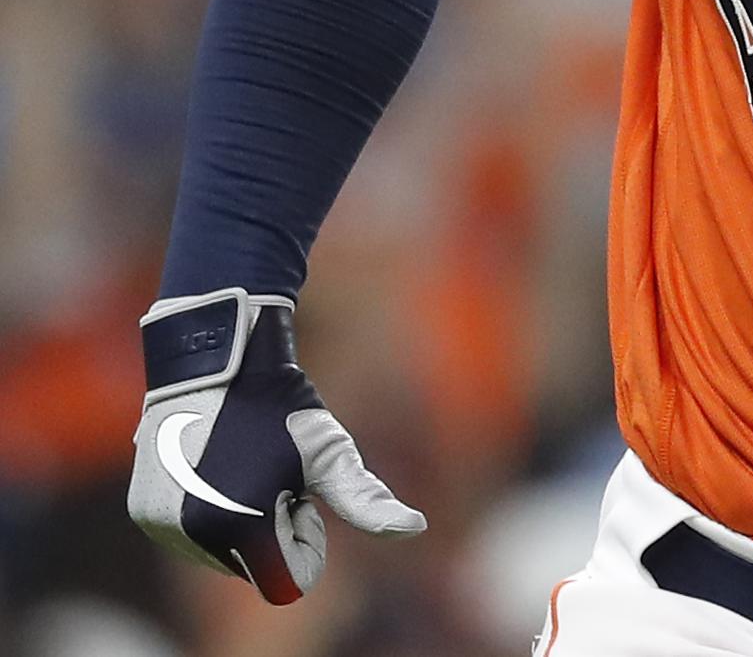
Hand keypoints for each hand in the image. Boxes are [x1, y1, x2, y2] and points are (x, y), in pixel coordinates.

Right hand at [128, 288, 425, 602]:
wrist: (214, 361)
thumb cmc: (280, 406)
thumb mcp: (329, 452)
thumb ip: (366, 500)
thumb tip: (416, 529)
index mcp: (242, 529)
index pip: (290, 582)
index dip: (305, 539)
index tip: (299, 496)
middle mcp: (195, 538)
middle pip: (257, 568)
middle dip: (273, 528)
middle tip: (271, 473)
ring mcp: (164, 528)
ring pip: (224, 555)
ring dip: (242, 520)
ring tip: (241, 464)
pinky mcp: (144, 514)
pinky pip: (191, 537)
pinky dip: (209, 513)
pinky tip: (212, 465)